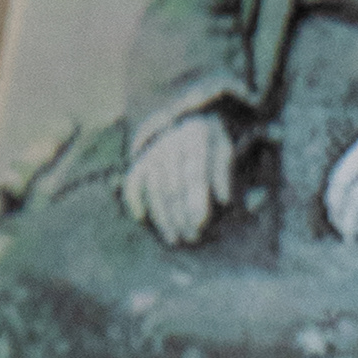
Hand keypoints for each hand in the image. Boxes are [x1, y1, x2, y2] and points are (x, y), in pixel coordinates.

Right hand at [123, 110, 233, 247]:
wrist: (188, 118)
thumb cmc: (211, 142)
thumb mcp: (224, 150)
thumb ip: (223, 173)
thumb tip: (224, 199)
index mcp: (195, 136)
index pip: (194, 173)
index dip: (196, 200)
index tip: (200, 224)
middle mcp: (170, 142)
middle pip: (173, 186)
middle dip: (181, 215)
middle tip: (192, 238)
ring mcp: (153, 151)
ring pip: (155, 189)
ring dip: (163, 216)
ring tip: (175, 239)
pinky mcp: (142, 160)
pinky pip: (133, 181)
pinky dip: (135, 199)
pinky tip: (142, 219)